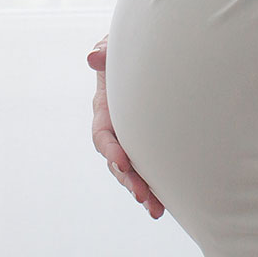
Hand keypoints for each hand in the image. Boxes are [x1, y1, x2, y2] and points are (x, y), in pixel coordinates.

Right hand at [89, 35, 164, 218]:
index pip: (102, 134)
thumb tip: (93, 57)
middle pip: (115, 161)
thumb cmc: (130, 50)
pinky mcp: (149, 145)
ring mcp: (132, 139)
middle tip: (142, 194)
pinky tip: (164, 205)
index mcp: (105, 109)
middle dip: (127, 179)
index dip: (110, 149)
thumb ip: (105, 50)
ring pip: (131, 172)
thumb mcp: (116, 47)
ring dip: (141, 191)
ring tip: (154, 209)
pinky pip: (149, 169)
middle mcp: (116, 129)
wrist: (152, 54)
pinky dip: (155, 188)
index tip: (123, 161)